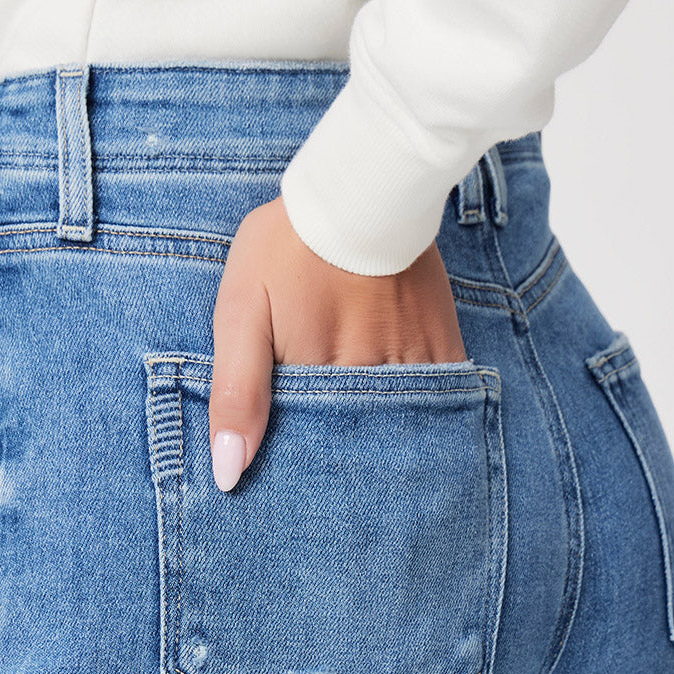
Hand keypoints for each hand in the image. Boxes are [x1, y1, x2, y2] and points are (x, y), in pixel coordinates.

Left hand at [209, 195, 466, 490]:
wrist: (358, 188)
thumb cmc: (287, 248)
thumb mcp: (241, 311)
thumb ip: (236, 392)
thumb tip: (228, 472)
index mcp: (319, 377)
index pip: (310, 454)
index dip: (299, 471)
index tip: (290, 484)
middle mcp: (373, 377)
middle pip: (356, 448)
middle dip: (341, 466)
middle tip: (326, 486)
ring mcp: (414, 363)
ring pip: (398, 431)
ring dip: (379, 446)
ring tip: (362, 451)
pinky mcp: (444, 346)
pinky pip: (437, 402)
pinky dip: (418, 418)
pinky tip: (400, 422)